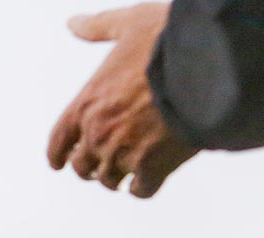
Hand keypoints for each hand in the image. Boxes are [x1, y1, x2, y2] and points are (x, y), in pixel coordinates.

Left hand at [47, 3, 197, 197]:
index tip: (59, 163)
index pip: (59, 140)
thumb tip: (73, 23)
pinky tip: (149, 181)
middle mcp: (98, 133)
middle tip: (101, 168)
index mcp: (87, 103)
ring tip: (127, 174)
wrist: (205, 63)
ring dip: (117, 178)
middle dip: (90, 167)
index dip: (58, 154)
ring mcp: (123, 153)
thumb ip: (99, 27)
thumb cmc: (166, 40)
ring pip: (110, 180)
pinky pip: (141, 190)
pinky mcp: (153, 168)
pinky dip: (143, 187)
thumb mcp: (128, 23)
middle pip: (83, 166)